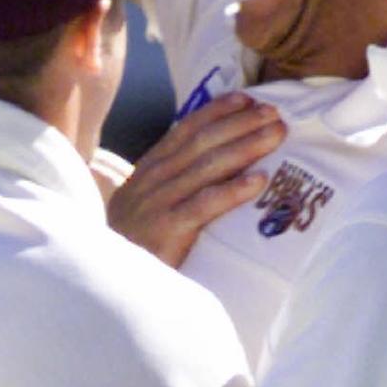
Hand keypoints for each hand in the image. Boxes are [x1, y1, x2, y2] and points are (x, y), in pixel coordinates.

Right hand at [109, 92, 284, 266]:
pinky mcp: (166, 231)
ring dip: (246, 147)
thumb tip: (220, 163)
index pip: (184, 131)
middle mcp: (151, 181)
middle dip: (240, 124)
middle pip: (202, 143)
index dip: (216, 112)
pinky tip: (259, 180)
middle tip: (274, 114)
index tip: (246, 99)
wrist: (110, 287)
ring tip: (276, 136)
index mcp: (148, 171)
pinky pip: (204, 205)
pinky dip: (233, 190)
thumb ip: (175, 184)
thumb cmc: (137, 248)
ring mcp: (157, 204)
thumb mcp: (148, 206)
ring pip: (207, 167)